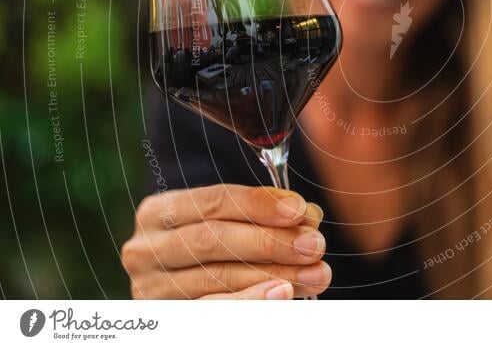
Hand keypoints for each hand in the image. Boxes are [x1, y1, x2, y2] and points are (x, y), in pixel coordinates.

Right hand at [121, 185, 329, 298]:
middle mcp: (145, 249)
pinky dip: (252, 301)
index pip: (214, 200)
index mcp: (159, 212)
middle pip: (214, 240)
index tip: (300, 209)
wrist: (189, 292)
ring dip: (275, 274)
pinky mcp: (166, 320)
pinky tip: (283, 294)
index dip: (259, 204)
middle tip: (315, 245)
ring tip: (315, 273)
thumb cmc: (217, 250)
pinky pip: (213, 310)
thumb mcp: (234, 225)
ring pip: (217, 278)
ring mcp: (150, 289)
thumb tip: (308, 217)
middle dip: (271, 241)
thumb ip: (268, 217)